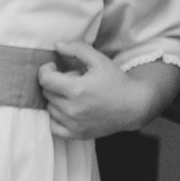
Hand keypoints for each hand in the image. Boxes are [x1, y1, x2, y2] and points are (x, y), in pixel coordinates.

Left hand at [36, 41, 156, 139]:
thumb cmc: (117, 82)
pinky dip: (55, 117)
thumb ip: (77, 49)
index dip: (45, 70)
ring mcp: (73, 124)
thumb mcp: (99, 60)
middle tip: (69, 80)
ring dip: (55, 99)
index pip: (45, 79)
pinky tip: (65, 109)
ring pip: (49, 108)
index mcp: (77, 89)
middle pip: (47, 93)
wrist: (134, 107)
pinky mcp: (76, 134)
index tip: (53, 67)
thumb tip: (57, 46)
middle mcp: (72, 109)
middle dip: (54, 83)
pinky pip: (53, 126)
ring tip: (72, 94)